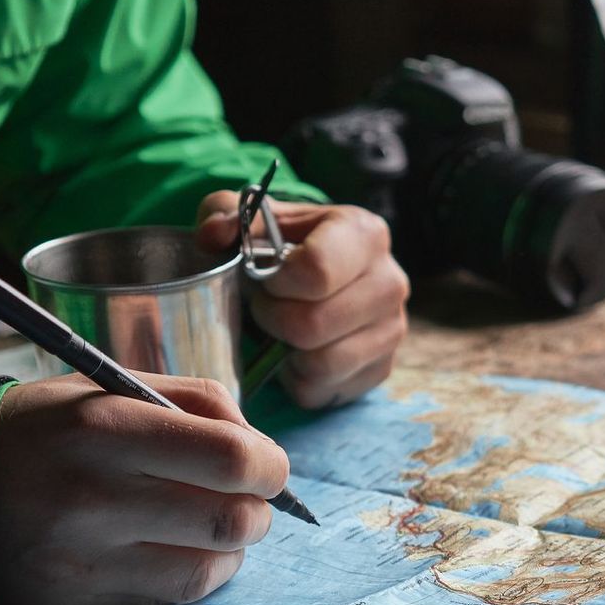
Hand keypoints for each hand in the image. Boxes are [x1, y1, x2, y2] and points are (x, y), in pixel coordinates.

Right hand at [0, 373, 288, 604]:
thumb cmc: (41, 433)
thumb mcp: (104, 390)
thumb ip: (192, 403)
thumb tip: (262, 449)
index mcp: (102, 429)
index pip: (231, 459)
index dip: (269, 466)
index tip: (267, 466)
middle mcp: (91, 500)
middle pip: (230, 522)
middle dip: (256, 512)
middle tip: (244, 500)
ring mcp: (80, 563)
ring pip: (206, 571)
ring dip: (227, 551)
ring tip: (207, 528)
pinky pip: (163, 601)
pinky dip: (184, 576)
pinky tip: (166, 553)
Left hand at [196, 193, 408, 408]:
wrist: (319, 274)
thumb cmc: (283, 245)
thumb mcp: (251, 219)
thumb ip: (223, 213)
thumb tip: (212, 236)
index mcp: (364, 234)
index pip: (317, 270)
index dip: (276, 283)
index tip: (265, 279)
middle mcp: (390, 282)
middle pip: (314, 324)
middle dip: (274, 320)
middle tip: (266, 308)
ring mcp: (392, 330)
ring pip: (321, 364)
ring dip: (286, 352)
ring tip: (283, 329)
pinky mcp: (381, 369)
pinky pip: (324, 390)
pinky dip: (299, 378)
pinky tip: (298, 351)